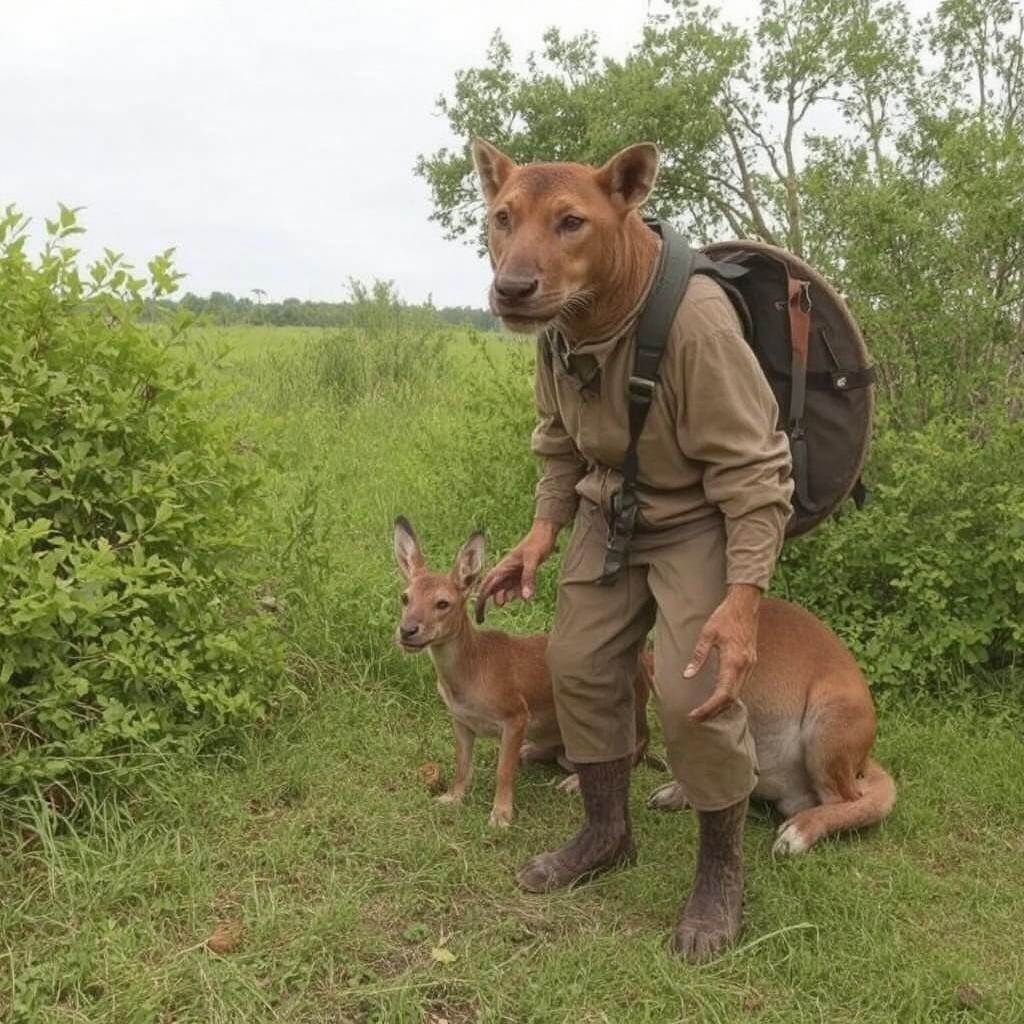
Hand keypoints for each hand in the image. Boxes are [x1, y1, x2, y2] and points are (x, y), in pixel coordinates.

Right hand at [474, 521, 558, 623]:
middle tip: (495, 609)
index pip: (487, 585)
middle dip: (493, 599)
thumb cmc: (537, 542)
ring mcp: (513, 572)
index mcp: (502, 566)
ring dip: (506, 597)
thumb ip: (528, 578)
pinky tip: (525, 596)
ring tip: (513, 599)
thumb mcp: (532, 559)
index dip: (481, 598)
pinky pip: (517, 587)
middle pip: (493, 589)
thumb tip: (525, 598)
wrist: (546, 533)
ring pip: (505, 589)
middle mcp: (505, 571)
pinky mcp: (522, 573)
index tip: (478, 611)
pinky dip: (519, 593)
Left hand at [684, 584, 760, 721]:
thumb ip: (698, 657)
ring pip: (737, 694)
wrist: (746, 605)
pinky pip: (741, 686)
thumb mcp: (707, 634)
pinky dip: (729, 696)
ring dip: (721, 706)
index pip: (722, 695)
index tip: (694, 715)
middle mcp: (745, 667)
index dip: (708, 708)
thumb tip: (687, 676)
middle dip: (713, 712)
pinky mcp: (751, 662)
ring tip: (703, 712)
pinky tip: (717, 697)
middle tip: (695, 719)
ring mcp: (750, 666)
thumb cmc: (724, 617)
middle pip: (730, 700)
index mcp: (734, 662)